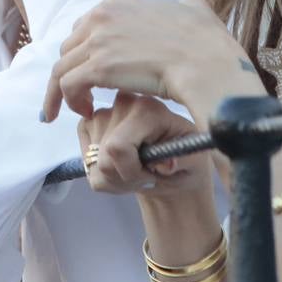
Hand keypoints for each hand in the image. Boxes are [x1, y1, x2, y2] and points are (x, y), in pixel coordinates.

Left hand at [43, 0, 248, 122]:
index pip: (86, 26)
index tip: (90, 69)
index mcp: (118, 2)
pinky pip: (67, 85)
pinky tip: (85, 113)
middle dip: (73, 70)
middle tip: (81, 92)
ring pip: (62, 67)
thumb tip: (182, 7)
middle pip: (70, 47)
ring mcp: (98, 40)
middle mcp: (102, 16)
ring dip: (65, 90)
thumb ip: (180, 6)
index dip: (85, 50)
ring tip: (79, 109)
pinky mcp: (98, 67)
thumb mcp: (192, 9)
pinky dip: (68, 100)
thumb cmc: (206, 42)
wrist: (206, 62)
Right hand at [77, 92, 212, 197]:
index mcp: (148, 108)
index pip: (117, 147)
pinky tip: (122, 169)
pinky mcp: (88, 124)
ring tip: (137, 172)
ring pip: (93, 164)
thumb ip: (184, 162)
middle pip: (103, 159)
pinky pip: (86, 164)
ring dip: (114, 178)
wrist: (171, 165)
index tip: (151, 175)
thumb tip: (168, 164)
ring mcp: (102, 112)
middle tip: (146, 176)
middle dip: (123, 178)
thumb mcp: (195, 163)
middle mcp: (122, 103)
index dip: (130, 172)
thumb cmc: (185, 160)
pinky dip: (103, 177)